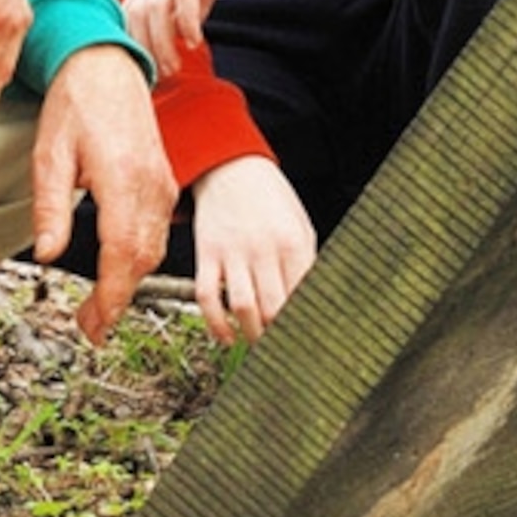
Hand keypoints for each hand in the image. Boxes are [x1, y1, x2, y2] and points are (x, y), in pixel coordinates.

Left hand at [30, 46, 174, 342]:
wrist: (105, 65)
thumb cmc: (75, 104)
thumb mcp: (49, 155)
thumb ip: (50, 208)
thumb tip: (46, 254)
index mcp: (121, 177)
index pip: (123, 251)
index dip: (111, 295)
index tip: (95, 323)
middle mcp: (149, 184)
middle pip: (142, 258)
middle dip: (118, 299)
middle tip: (90, 326)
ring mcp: (160, 182)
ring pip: (153, 248)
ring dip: (129, 283)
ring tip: (99, 308)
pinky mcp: (162, 181)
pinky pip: (157, 231)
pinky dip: (140, 258)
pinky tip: (119, 270)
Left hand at [122, 0, 270, 75]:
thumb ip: (198, 1)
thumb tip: (188, 32)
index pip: (132, 9)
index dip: (134, 41)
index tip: (148, 70)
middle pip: (137, 10)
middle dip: (145, 49)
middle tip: (161, 77)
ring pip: (156, 4)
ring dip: (162, 41)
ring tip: (175, 66)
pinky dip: (187, 19)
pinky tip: (195, 40)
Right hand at [187, 154, 317, 342]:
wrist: (231, 167)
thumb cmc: (270, 198)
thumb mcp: (300, 225)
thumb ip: (305, 263)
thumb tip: (310, 304)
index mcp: (292, 243)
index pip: (301, 297)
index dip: (303, 324)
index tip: (305, 341)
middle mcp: (262, 249)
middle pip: (273, 308)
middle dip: (278, 336)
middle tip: (281, 349)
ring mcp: (232, 252)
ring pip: (241, 306)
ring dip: (250, 334)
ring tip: (257, 345)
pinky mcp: (206, 253)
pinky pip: (206, 295)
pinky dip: (215, 322)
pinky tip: (224, 335)